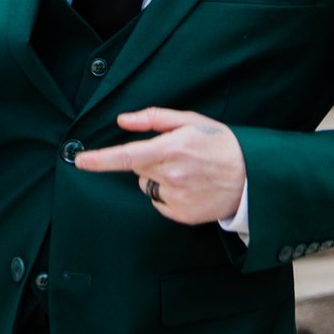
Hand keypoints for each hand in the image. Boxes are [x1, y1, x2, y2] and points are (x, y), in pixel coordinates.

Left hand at [73, 108, 246, 225]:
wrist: (254, 178)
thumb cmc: (222, 144)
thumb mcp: (192, 121)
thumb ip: (154, 119)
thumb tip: (123, 120)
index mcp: (172, 148)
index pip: (127, 156)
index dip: (100, 160)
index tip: (79, 161)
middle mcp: (172, 175)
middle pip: (137, 169)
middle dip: (148, 161)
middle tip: (176, 156)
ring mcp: (177, 197)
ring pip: (148, 187)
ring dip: (158, 179)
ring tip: (187, 173)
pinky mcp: (182, 214)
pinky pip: (160, 204)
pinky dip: (169, 196)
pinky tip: (191, 188)